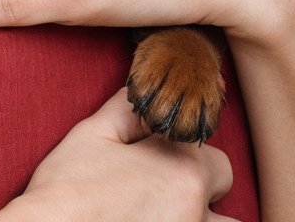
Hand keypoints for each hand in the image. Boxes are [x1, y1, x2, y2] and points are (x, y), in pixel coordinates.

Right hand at [0, 87, 238, 221]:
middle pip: (227, 212)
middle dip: (202, 203)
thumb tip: (146, 85)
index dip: (189, 165)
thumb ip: (129, 107)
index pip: (218, 165)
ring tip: (162, 216)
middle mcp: (195, 215)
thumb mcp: (93, 134)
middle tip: (160, 200)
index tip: (161, 171)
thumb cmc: (66, 190)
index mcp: (184, 173)